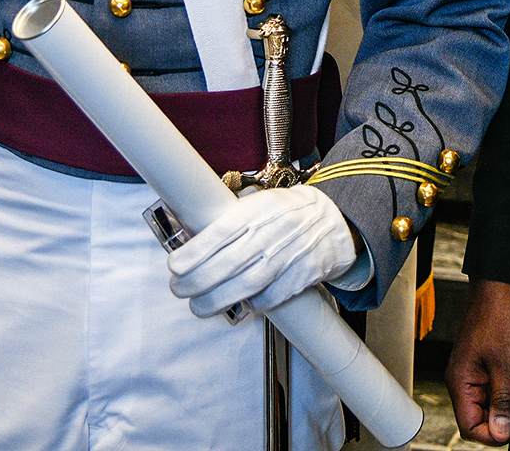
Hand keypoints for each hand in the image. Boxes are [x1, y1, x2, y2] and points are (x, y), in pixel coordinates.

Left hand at [166, 184, 357, 316]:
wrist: (335, 220)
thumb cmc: (287, 212)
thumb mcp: (258, 203)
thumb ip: (231, 220)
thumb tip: (191, 243)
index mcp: (257, 210)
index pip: (221, 232)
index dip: (195, 252)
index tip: (174, 265)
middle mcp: (272, 232)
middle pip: (229, 263)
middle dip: (198, 281)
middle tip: (178, 289)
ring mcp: (289, 255)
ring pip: (247, 284)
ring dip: (217, 300)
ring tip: (198, 307)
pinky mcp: (302, 276)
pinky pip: (272, 297)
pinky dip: (252, 305)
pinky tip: (238, 306)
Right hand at [448, 279, 509, 445]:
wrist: (499, 286)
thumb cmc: (497, 315)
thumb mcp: (506, 362)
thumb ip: (503, 399)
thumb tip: (501, 432)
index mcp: (460, 381)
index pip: (469, 427)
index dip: (491, 434)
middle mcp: (462, 380)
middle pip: (478, 419)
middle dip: (500, 419)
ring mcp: (473, 373)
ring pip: (488, 405)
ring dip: (505, 403)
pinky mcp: (484, 366)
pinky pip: (494, 390)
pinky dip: (507, 390)